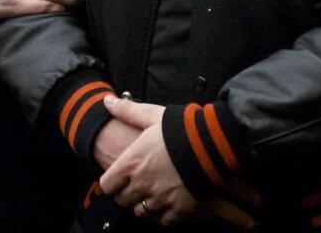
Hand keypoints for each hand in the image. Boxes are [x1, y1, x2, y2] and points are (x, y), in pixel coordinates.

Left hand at [99, 97, 196, 225]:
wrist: (213, 143)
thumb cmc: (180, 128)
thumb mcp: (152, 115)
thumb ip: (127, 110)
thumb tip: (107, 101)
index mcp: (131, 163)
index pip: (107, 185)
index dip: (112, 181)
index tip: (119, 176)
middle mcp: (142, 185)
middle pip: (122, 200)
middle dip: (127, 192)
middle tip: (137, 183)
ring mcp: (160, 199)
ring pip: (140, 212)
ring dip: (143, 204)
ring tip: (153, 192)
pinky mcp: (179, 209)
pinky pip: (162, 220)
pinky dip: (163, 214)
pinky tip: (167, 201)